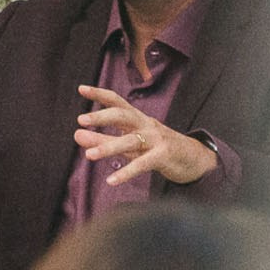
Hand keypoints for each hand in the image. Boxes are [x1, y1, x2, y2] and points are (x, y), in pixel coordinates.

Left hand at [74, 85, 215, 188]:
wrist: (194, 159)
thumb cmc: (155, 148)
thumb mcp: (128, 144)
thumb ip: (102, 140)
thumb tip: (76, 134)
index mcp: (136, 118)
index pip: (117, 101)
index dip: (100, 94)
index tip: (81, 89)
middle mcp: (145, 124)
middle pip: (123, 115)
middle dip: (102, 116)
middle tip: (81, 119)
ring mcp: (156, 139)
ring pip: (130, 141)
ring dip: (109, 147)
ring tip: (89, 155)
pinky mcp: (163, 155)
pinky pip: (143, 164)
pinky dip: (127, 173)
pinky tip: (111, 181)